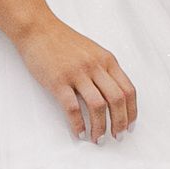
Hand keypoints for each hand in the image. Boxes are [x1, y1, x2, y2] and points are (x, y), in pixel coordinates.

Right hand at [15, 17, 136, 141]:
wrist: (38, 29)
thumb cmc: (63, 41)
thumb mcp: (93, 51)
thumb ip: (105, 70)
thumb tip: (115, 96)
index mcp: (107, 60)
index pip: (128, 90)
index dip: (132, 111)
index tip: (130, 126)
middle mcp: (96, 66)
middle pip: (117, 100)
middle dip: (120, 123)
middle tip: (117, 137)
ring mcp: (77, 73)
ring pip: (97, 106)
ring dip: (100, 127)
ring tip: (98, 139)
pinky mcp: (58, 81)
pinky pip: (72, 108)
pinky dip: (77, 124)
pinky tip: (78, 133)